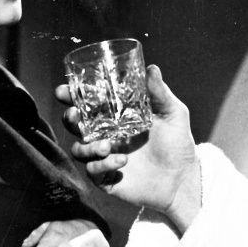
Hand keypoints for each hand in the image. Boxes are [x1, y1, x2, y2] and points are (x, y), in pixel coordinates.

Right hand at [56, 65, 201, 231]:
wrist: (183, 178)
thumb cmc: (178, 143)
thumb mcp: (173, 113)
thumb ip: (160, 93)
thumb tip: (152, 68)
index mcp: (116, 117)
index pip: (88, 103)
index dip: (72, 96)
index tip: (64, 91)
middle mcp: (106, 135)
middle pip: (75, 126)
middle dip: (70, 119)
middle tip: (75, 115)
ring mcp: (105, 158)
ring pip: (79, 150)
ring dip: (87, 146)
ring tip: (108, 145)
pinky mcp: (108, 178)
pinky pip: (93, 171)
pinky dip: (103, 165)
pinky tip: (122, 162)